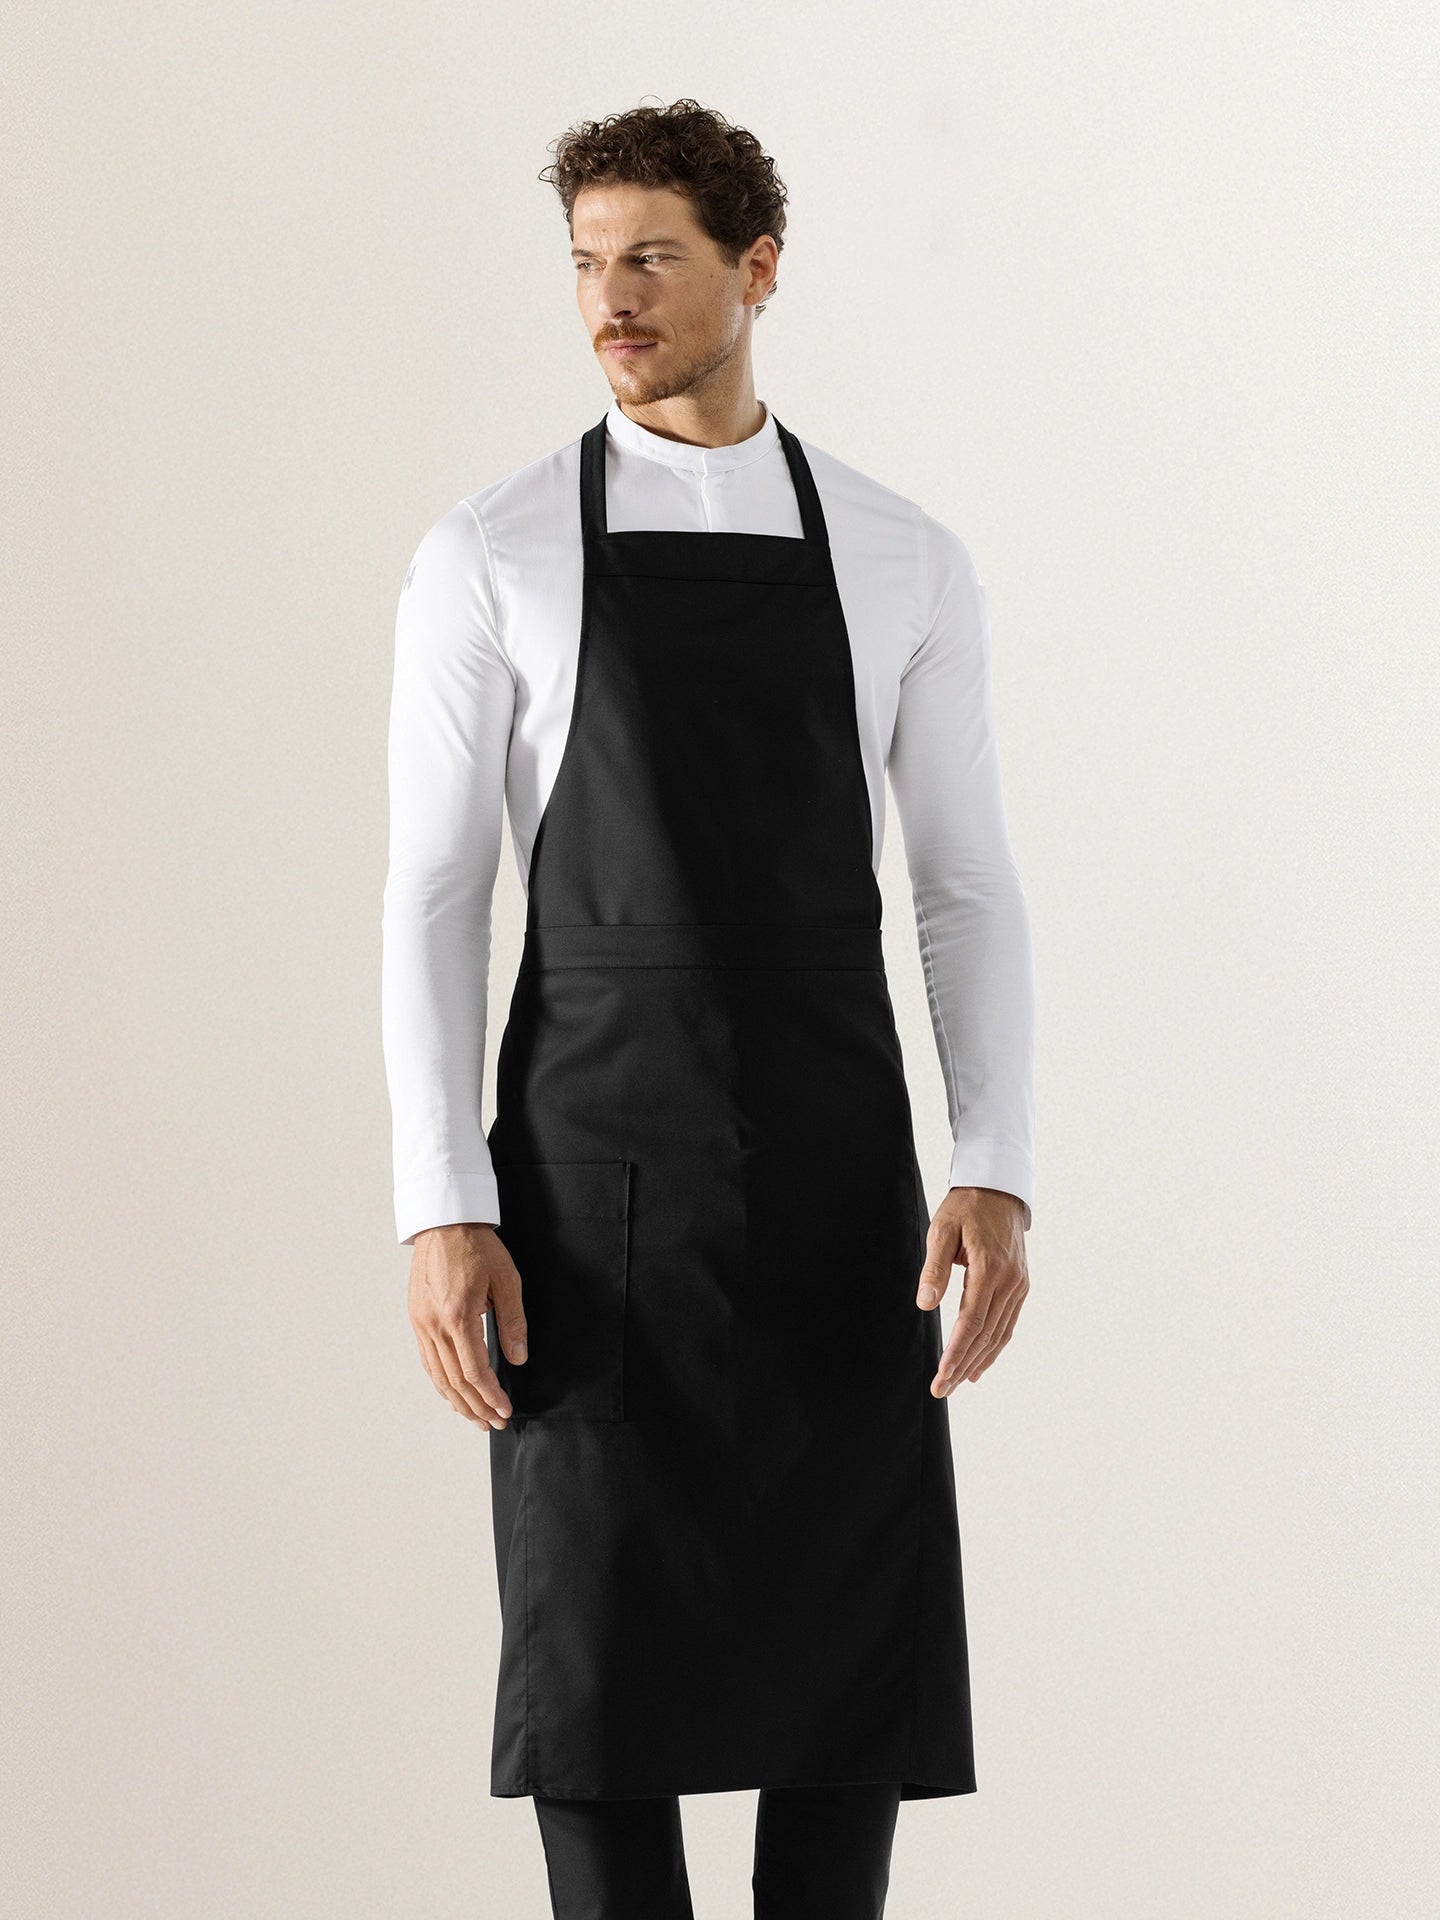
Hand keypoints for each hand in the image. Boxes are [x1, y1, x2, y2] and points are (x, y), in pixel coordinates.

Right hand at [407, 1224, 527, 1430]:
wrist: (444, 1222)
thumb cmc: (477, 1246)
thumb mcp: (506, 1280)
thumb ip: (513, 1322)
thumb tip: (518, 1358)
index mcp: (458, 1316)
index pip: (474, 1370)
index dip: (491, 1395)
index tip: (505, 1409)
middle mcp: (434, 1324)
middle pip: (454, 1380)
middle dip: (476, 1406)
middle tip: (494, 1422)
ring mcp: (421, 1323)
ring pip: (437, 1375)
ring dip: (457, 1401)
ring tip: (475, 1417)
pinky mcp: (416, 1318)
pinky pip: (427, 1360)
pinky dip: (441, 1382)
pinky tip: (453, 1393)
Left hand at [915, 1187, 1028, 1393]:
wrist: (998, 1188)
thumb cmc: (966, 1207)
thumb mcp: (942, 1230)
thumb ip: (934, 1268)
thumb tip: (926, 1304)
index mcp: (989, 1269)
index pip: (971, 1322)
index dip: (956, 1353)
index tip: (942, 1376)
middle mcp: (1009, 1281)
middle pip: (986, 1335)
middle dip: (963, 1365)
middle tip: (943, 1389)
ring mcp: (1018, 1284)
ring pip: (999, 1333)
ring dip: (979, 1360)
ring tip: (959, 1382)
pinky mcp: (1020, 1284)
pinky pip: (1008, 1322)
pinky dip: (995, 1345)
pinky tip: (981, 1360)